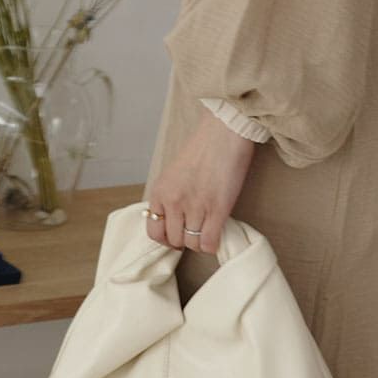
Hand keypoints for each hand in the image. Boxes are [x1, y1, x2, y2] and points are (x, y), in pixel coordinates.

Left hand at [143, 109, 257, 253]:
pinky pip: (208, 242)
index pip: (154, 231)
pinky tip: (216, 237)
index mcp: (160, 192)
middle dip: (184, 240)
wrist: (223, 132)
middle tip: (195, 231)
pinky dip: (211, 245)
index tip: (176, 235)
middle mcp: (173, 202)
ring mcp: (195, 207)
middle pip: (174, 240)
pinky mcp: (217, 209)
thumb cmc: (202, 147)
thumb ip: (169, 195)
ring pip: (192, 243)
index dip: (166, 238)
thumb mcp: (173, 173)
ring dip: (199, 242)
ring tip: (207, 231)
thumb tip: (173, 218)